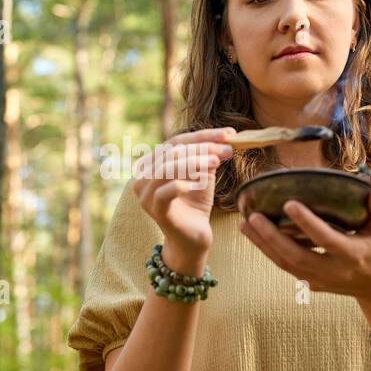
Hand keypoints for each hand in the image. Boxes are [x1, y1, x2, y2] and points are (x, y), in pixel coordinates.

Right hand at [132, 126, 235, 263]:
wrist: (194, 237)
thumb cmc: (196, 203)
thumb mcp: (202, 173)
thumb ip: (206, 155)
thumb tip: (225, 137)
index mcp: (150, 165)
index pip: (175, 142)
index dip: (202, 136)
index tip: (229, 133)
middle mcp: (142, 178)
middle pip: (171, 151)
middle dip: (202, 147)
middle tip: (227, 149)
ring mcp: (146, 195)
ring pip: (167, 168)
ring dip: (195, 162)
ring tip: (217, 162)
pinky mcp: (155, 211)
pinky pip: (166, 192)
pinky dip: (184, 184)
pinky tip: (203, 182)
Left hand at [238, 186, 370, 305]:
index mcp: (352, 255)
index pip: (326, 239)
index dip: (307, 223)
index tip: (289, 203)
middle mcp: (333, 270)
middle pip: (296, 257)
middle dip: (271, 237)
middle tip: (253, 216)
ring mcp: (320, 280)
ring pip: (285, 264)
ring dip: (263, 245)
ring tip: (245, 224)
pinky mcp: (311, 284)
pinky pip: (285, 267)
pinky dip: (268, 251)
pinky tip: (254, 235)